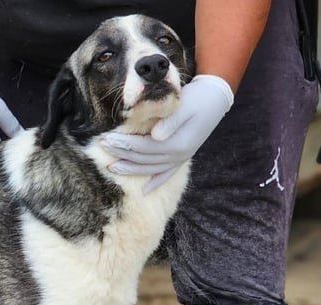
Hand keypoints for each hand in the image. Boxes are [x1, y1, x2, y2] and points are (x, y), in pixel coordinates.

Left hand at [101, 74, 233, 191]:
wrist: (217, 97)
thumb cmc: (199, 98)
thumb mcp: (185, 105)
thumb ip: (170, 121)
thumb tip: (155, 136)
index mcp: (177, 143)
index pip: (144, 147)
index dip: (125, 144)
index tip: (107, 139)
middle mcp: (179, 156)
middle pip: (144, 159)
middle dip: (122, 154)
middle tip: (103, 147)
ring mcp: (181, 158)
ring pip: (151, 169)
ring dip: (131, 169)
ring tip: (112, 168)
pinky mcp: (183, 157)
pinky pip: (167, 174)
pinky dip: (156, 183)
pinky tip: (144, 192)